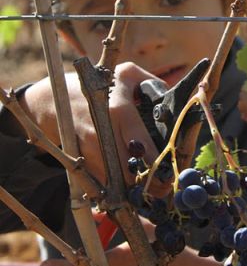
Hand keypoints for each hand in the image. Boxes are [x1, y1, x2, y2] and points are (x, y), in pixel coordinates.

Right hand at [20, 62, 166, 193]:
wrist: (56, 99)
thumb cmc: (98, 86)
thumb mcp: (127, 74)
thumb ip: (152, 83)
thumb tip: (171, 100)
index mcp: (119, 110)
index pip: (141, 145)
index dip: (156, 165)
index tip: (169, 174)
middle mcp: (103, 132)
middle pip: (128, 170)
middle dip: (146, 185)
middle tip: (162, 189)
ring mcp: (88, 148)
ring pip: (114, 181)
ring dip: (131, 190)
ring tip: (148, 191)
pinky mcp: (79, 159)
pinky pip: (100, 182)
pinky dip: (114, 188)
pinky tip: (127, 188)